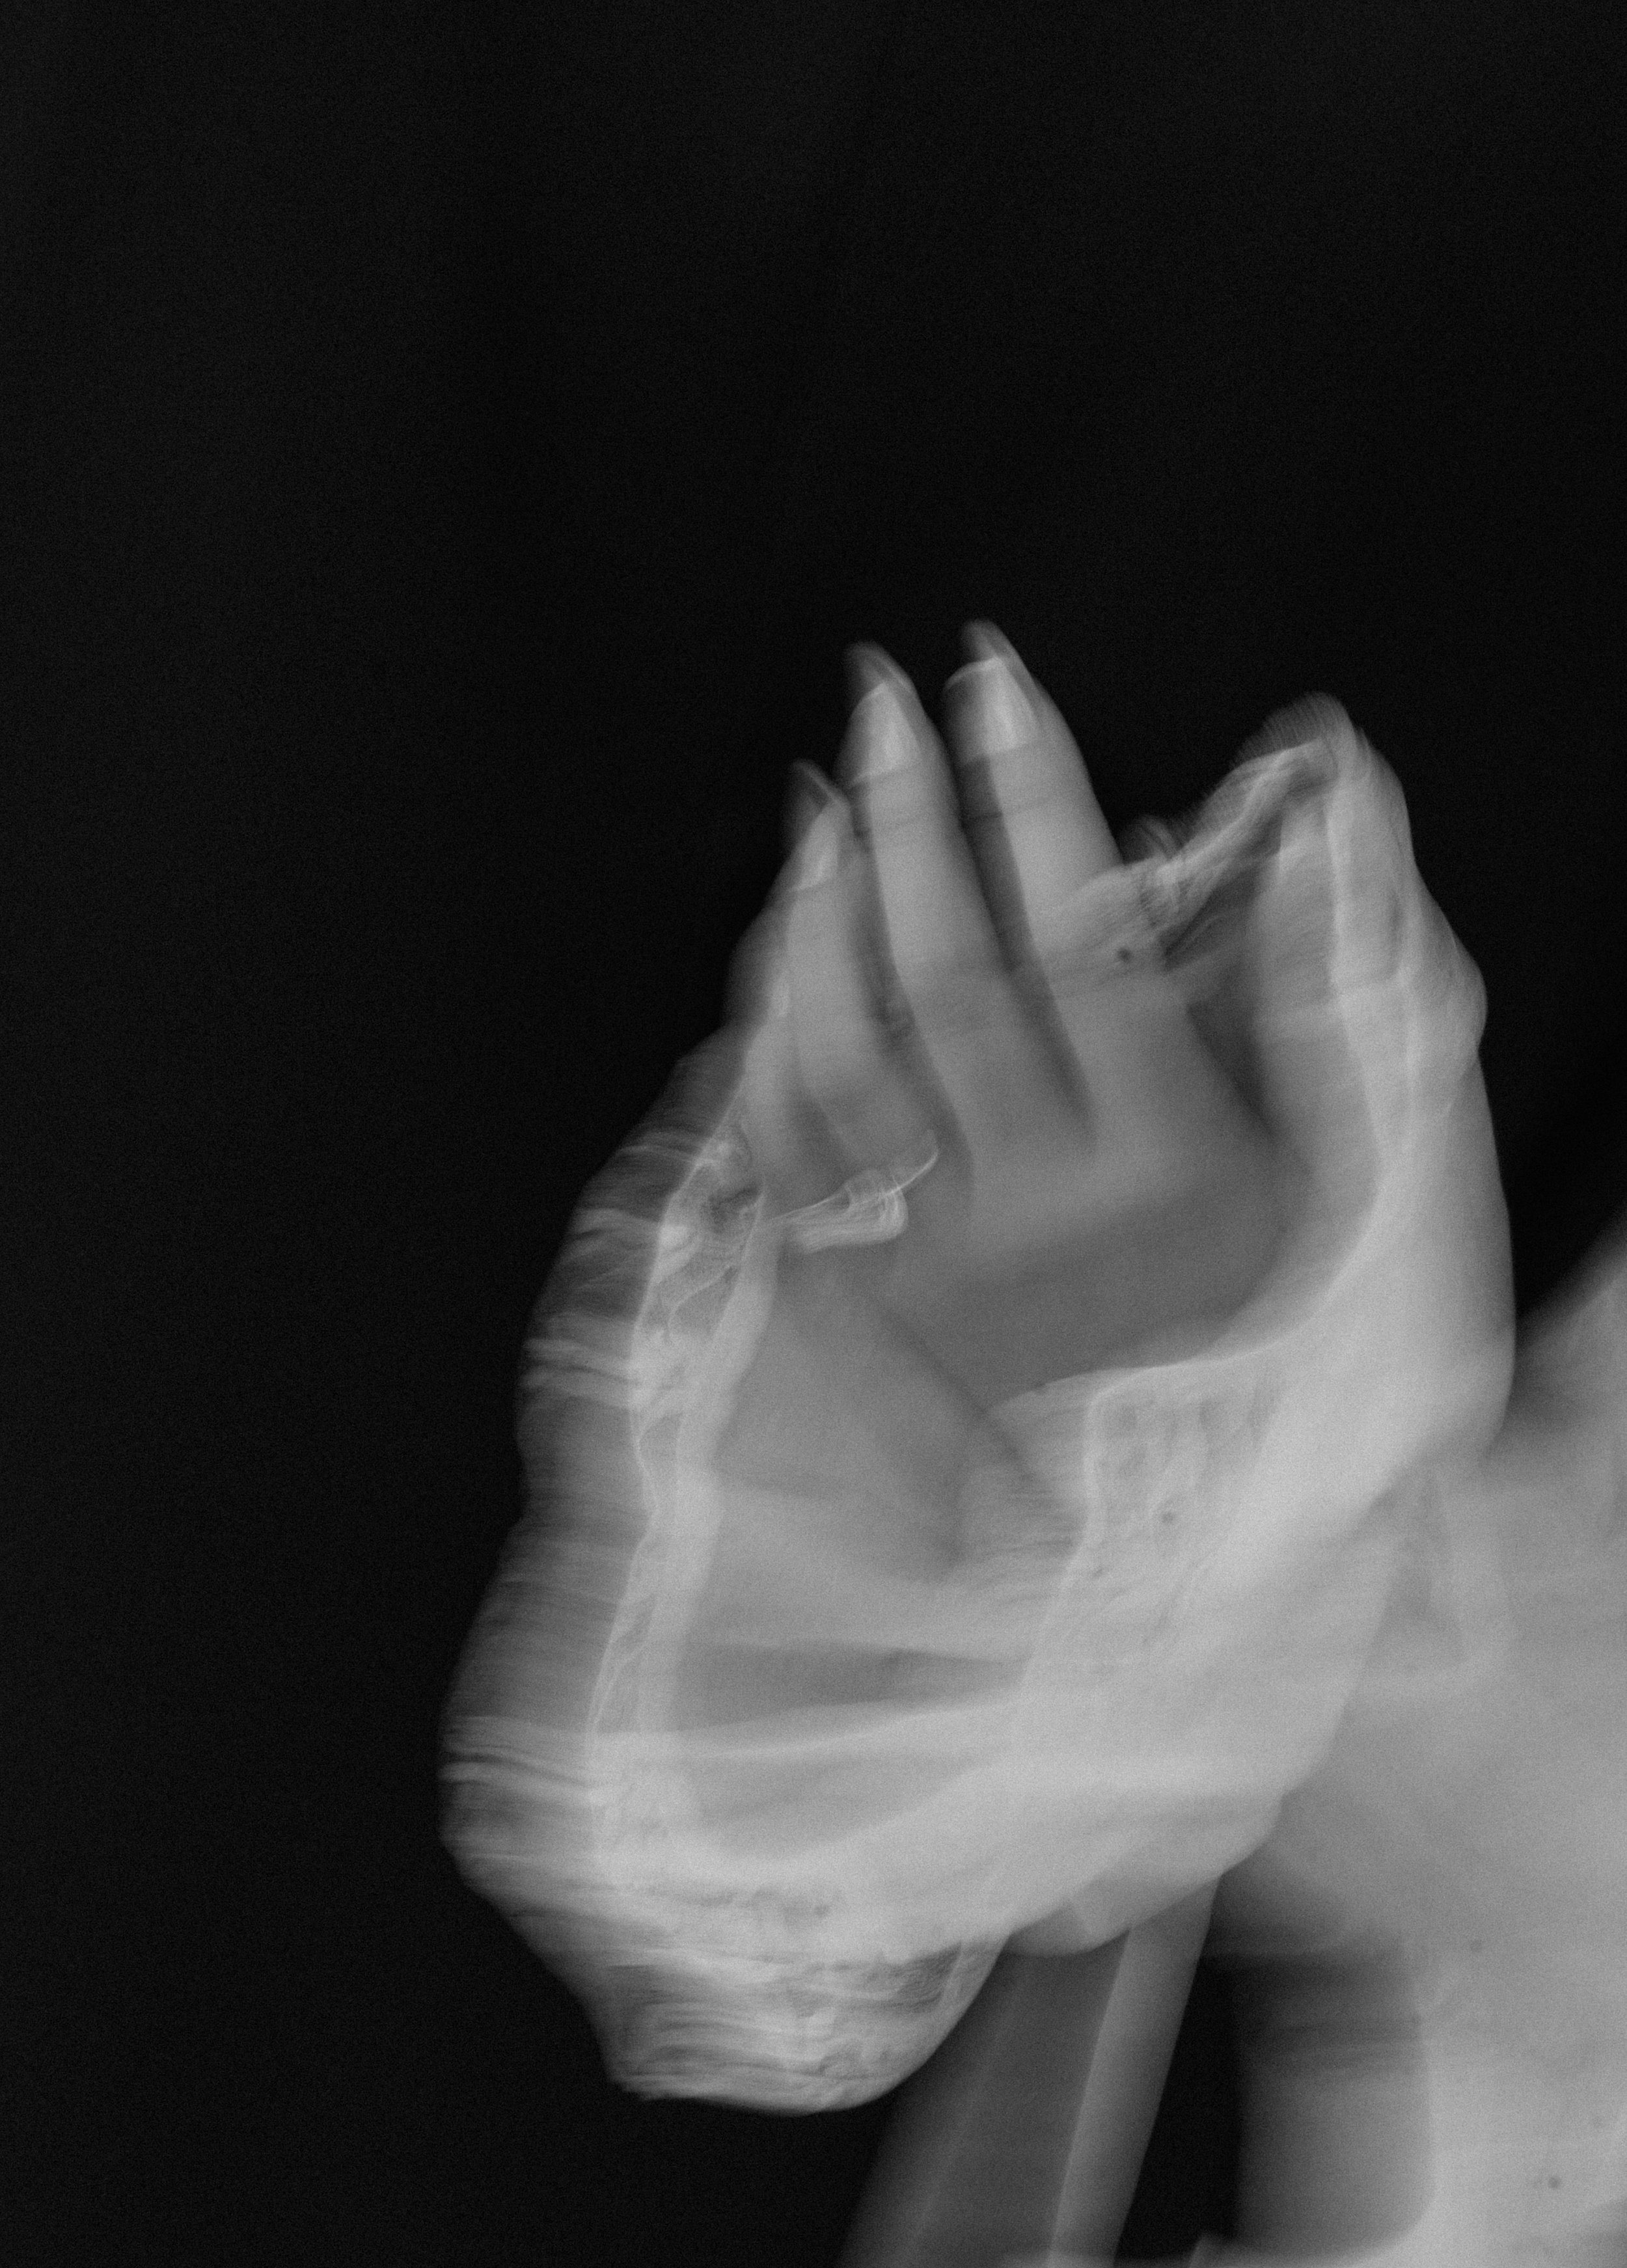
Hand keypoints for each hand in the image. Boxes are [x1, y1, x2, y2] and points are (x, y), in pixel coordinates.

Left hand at [719, 626, 1295, 1566]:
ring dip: (822, 909)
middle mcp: (1041, 1213)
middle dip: (912, 817)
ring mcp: (934, 1261)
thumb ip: (1281, 996)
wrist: (1168, 1516)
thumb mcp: (1313, 1170)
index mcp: (1165, 1170)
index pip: (1085, 943)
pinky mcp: (862, 1297)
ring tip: (825, 799)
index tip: (995, 683)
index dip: (1034, 798)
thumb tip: (1224, 816)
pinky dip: (766, 1032)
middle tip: (884, 699)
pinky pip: (781, 1149)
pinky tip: (776, 943)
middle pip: (947, 977)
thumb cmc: (1249, 1313)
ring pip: (842, 1053)